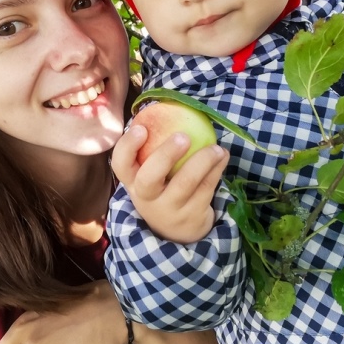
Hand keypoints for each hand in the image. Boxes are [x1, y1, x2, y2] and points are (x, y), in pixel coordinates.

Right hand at [111, 124, 228, 242]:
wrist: (176, 234)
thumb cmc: (161, 191)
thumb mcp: (150, 177)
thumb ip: (153, 152)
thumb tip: (168, 109)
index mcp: (133, 182)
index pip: (121, 165)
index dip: (128, 147)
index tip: (141, 128)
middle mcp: (146, 198)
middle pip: (150, 178)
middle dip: (165, 155)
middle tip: (183, 136)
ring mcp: (169, 209)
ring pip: (185, 184)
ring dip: (203, 161)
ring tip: (216, 147)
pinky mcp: (192, 216)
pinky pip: (206, 189)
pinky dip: (216, 170)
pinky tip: (222, 156)